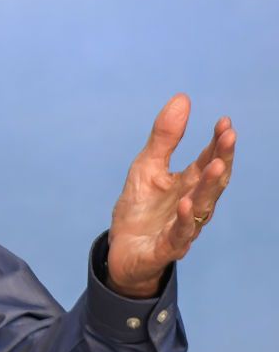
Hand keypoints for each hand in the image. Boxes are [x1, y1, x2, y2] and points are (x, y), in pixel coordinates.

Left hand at [107, 94, 235, 297]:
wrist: (123, 252)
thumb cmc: (140, 209)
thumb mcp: (146, 167)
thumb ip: (164, 138)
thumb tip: (183, 98)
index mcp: (188, 184)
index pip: (208, 161)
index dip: (218, 143)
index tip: (224, 122)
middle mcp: (191, 205)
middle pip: (212, 182)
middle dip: (221, 159)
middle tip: (229, 136)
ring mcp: (180, 228)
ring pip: (201, 208)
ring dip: (209, 187)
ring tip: (215, 165)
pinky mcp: (165, 248)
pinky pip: (178, 235)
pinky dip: (182, 220)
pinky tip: (185, 203)